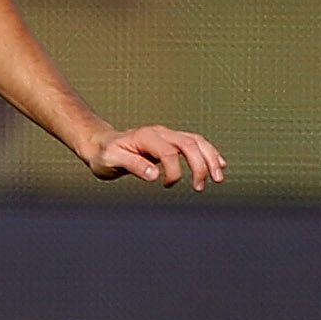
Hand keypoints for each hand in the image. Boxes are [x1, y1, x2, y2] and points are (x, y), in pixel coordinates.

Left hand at [81, 124, 226, 188]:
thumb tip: (155, 175)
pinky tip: (219, 164)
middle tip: (199, 187)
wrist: (101, 144)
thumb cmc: (105, 154)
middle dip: (200, 165)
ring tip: (218, 178)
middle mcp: (160, 132)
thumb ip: (133, 165)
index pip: (168, 152)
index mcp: (145, 136)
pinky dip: (209, 153)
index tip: (167, 186)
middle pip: (189, 143)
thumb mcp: (112, 161)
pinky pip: (195, 143)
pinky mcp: (171, 141)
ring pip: (197, 141)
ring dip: (210, 158)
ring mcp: (167, 135)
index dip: (173, 171)